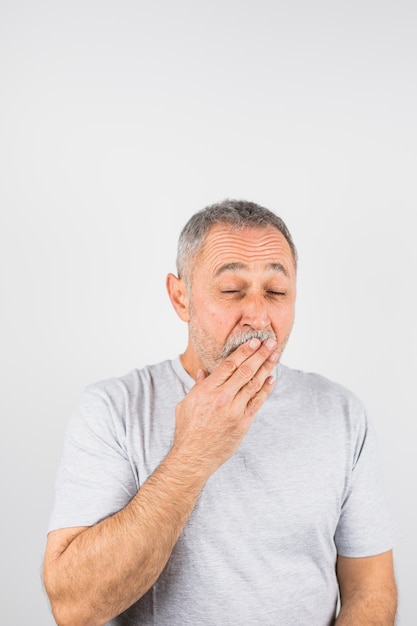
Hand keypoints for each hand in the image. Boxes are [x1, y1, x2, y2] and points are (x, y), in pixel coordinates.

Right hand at [172, 337, 277, 476]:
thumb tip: (203, 371)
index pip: (229, 364)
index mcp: (206, 390)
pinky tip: (272, 379)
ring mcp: (234, 411)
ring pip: (254, 384)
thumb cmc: (187, 430)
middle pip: (245, 370)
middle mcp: (222, 398)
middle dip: (259, 354)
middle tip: (271, 342)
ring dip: (266, 368)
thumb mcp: (186, 404)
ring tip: (275, 356)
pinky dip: (266, 390)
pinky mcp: (243, 423)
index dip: (243, 351)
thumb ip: (198, 386)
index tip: (254, 341)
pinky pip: (257, 402)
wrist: (193, 457)